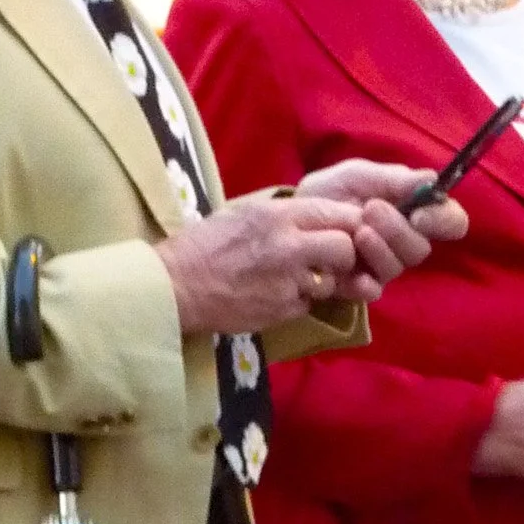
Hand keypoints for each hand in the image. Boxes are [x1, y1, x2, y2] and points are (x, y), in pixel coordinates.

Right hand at [160, 194, 364, 336]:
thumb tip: (320, 217)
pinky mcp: (282, 310)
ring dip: (321, 282)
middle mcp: (289, 245)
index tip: (342, 231)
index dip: (348, 224)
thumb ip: (285, 214)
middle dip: (342, 255)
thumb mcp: (245, 213)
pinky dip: (298, 302)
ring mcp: (288, 281)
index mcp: (279, 215)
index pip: (338, 214)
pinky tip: (274, 295)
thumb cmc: (204, 245)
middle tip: (326, 260)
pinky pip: (308, 305)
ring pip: (331, 282)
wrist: (176, 286)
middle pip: (345, 248)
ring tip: (293, 279)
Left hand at [297, 160, 468, 304]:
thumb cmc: (333, 191)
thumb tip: (430, 179)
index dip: (444, 220)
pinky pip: (374, 291)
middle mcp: (404, 242)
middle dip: (398, 230)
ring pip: (398, 268)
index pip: (450, 222)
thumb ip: (393, 178)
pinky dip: (365, 282)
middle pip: (421, 248)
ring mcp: (383, 266)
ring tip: (357, 230)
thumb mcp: (358, 175)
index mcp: (414, 212)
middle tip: (371, 209)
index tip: (421, 213)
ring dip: (379, 249)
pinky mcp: (360, 285)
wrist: (295, 213)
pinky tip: (351, 271)